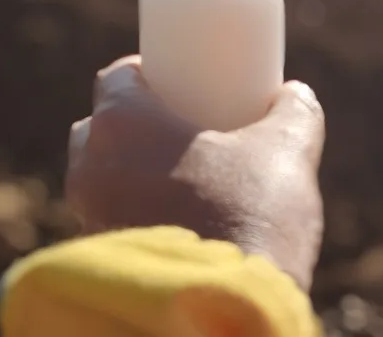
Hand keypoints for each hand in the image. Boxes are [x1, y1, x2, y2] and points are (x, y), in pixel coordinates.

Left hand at [65, 56, 324, 290]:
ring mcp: (87, 216)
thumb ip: (294, 112)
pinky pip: (109, 219)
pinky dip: (135, 213)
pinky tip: (179, 223)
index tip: (182, 82)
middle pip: (102, 127)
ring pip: (104, 177)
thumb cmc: (250, 221)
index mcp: (122, 123)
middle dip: (137, 125)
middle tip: (186, 131)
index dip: (149, 73)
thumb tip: (294, 96)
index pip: (118, 77)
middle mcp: (90, 166)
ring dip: (134, 172)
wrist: (225, 310)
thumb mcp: (288, 152)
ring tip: (186, 182)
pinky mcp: (97, 257)